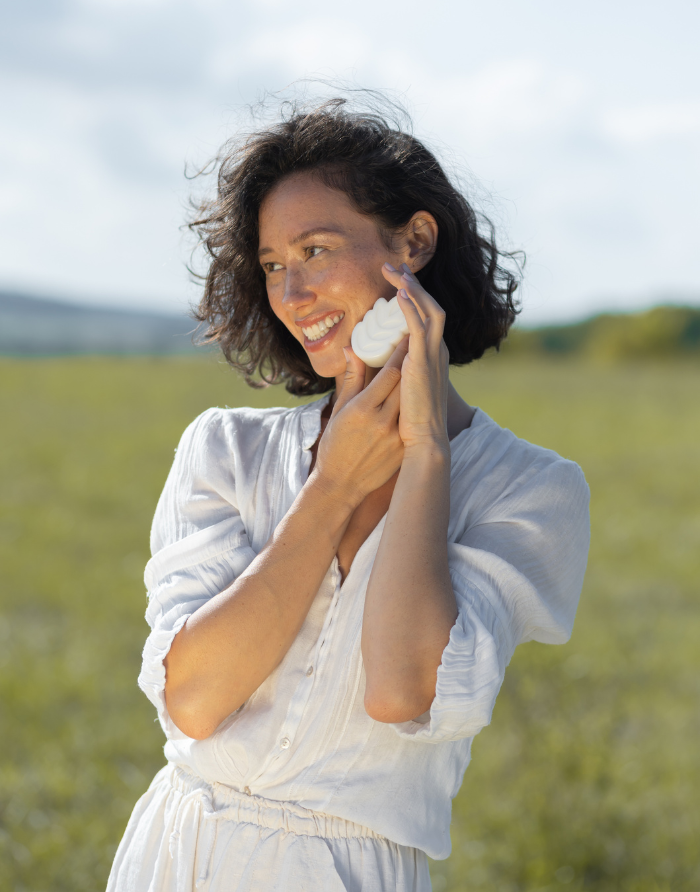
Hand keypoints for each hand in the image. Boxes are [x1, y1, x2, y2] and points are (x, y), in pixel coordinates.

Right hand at [312, 347, 404, 506]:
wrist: (341, 484)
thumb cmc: (335, 445)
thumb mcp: (339, 410)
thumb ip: (351, 379)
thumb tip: (351, 349)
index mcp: (363, 409)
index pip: (389, 373)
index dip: (400, 353)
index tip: (406, 336)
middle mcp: (382, 421)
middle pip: (406, 384)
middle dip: (413, 363)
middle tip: (419, 344)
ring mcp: (396, 437)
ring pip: (413, 402)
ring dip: (417, 384)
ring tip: (420, 367)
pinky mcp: (403, 449)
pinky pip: (413, 421)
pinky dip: (416, 407)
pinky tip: (419, 397)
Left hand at [381, 262, 449, 452]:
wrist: (425, 440)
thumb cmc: (411, 420)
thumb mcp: (401, 388)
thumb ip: (391, 369)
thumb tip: (373, 358)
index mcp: (433, 355)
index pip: (426, 316)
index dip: (414, 296)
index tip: (398, 281)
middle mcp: (437, 351)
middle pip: (430, 306)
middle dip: (412, 284)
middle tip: (394, 266)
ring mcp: (433, 355)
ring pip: (428, 310)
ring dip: (412, 288)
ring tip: (396, 271)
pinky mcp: (424, 362)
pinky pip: (419, 327)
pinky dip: (411, 308)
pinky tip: (399, 294)